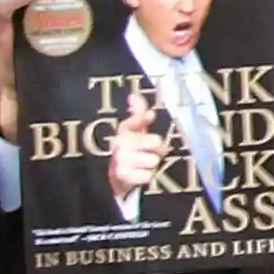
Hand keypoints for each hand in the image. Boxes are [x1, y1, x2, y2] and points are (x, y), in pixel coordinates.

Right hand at [109, 85, 166, 201]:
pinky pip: (148, 175)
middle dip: (158, 149)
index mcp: (124, 130)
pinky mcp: (122, 175)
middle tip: (150, 152)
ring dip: (151, 165)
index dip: (143, 117)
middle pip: (155, 141)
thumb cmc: (130, 151)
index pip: (133, 120)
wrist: (116, 178)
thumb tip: (133, 96)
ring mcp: (120, 159)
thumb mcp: (134, 132)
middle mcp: (119, 142)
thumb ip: (138, 114)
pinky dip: (146, 177)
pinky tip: (138, 175)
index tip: (151, 115)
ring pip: (154, 160)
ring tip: (141, 165)